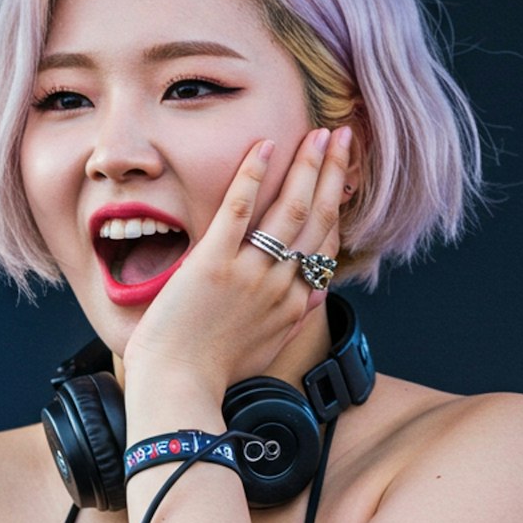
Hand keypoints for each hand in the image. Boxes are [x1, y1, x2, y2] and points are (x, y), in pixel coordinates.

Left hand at [122, 125, 356, 399]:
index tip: (342, 175)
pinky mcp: (214, 265)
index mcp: (293, 304)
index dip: (336, 204)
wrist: (179, 388)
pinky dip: (253, 176)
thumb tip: (315, 295)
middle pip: (317, 218)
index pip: (325, 244)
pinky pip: (239, 211)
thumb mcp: (267, 348)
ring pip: (290, 209)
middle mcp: (281, 285)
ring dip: (308, 166)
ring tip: (320, 134)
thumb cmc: (212, 373)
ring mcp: (249, 273)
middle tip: (343, 136)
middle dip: (334, 173)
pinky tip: (263, 147)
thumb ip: (293, 317)